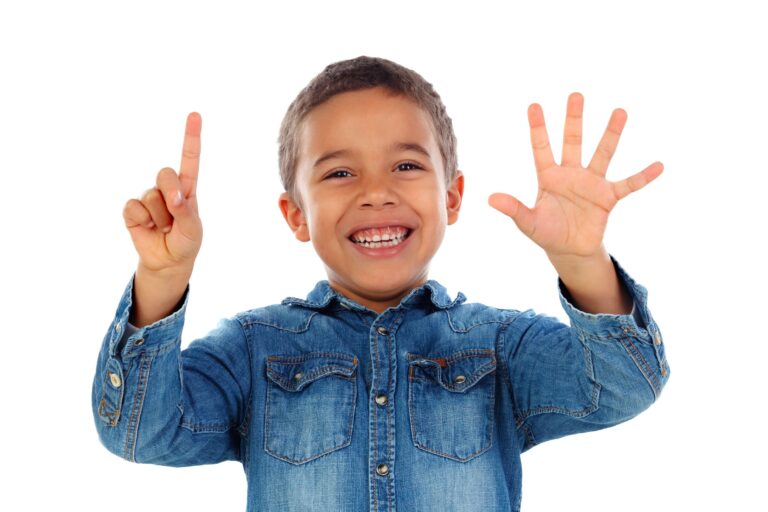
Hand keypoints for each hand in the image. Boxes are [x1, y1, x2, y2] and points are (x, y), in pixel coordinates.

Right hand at [123, 113, 202, 274]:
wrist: (168, 262)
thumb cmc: (185, 242)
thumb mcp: (193, 229)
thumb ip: (185, 211)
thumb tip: (174, 196)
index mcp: (187, 188)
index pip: (189, 159)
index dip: (191, 137)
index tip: (195, 115)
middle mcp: (167, 188)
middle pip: (166, 174)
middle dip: (171, 194)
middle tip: (175, 214)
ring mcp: (149, 197)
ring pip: (151, 196)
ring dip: (160, 217)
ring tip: (164, 228)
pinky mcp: (133, 210)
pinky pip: (134, 207)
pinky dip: (143, 221)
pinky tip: (148, 228)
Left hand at [488, 93, 662, 258]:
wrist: (569, 250)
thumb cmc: (546, 233)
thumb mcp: (527, 223)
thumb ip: (513, 209)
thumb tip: (490, 198)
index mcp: (548, 177)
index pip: (541, 148)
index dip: (538, 128)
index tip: (534, 105)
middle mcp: (571, 174)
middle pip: (572, 141)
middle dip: (574, 119)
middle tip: (576, 94)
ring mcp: (591, 183)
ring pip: (602, 154)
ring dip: (610, 134)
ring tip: (619, 111)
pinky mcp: (608, 198)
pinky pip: (628, 185)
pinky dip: (643, 176)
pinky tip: (659, 165)